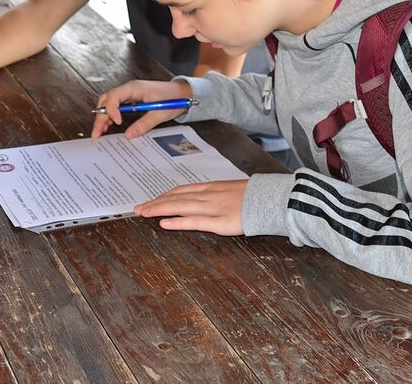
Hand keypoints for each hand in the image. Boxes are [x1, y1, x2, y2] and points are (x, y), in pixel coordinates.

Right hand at [91, 79, 191, 138]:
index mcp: (135, 88)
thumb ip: (144, 124)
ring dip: (103, 116)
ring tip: (101, 132)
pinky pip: (116, 105)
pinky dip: (111, 115)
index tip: (117, 122)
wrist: (183, 93)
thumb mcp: (160, 114)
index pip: (115, 96)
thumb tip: (128, 135)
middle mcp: (129, 89)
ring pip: (109, 102)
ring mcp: (130, 93)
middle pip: (107, 100)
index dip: (112, 109)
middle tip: (97, 133)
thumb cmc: (173, 99)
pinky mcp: (131, 99)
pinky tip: (110, 126)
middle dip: (101, 116)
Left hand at [134, 180, 248, 235]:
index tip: (151, 200)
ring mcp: (213, 208)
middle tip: (137, 208)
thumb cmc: (256, 195)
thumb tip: (204, 198)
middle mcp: (208, 195)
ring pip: (180, 207)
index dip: (164, 195)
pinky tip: (164, 224)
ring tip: (143, 214)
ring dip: (159, 210)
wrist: (273, 199)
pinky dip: (177, 222)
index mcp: (212, 187)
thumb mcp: (233, 189)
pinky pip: (194, 221)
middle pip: (175, 197)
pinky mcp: (220, 222)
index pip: (181, 190)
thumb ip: (217, 193)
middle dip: (155, 203)